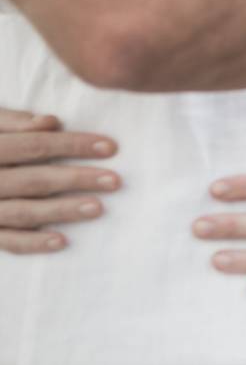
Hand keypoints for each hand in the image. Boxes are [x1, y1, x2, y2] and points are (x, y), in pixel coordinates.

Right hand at [0, 107, 119, 252]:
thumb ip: (11, 122)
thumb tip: (51, 122)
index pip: (34, 145)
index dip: (72, 144)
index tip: (111, 146)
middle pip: (32, 180)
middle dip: (75, 179)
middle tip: (115, 180)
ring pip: (22, 212)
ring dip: (61, 211)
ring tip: (98, 208)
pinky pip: (4, 241)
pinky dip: (32, 243)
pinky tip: (62, 241)